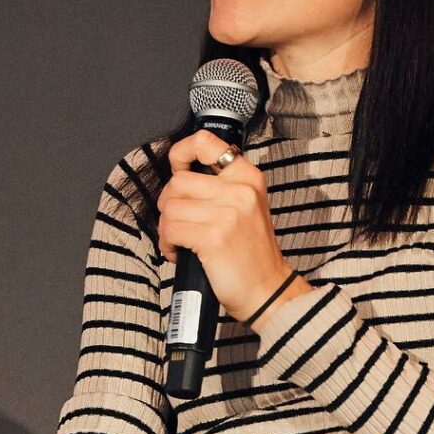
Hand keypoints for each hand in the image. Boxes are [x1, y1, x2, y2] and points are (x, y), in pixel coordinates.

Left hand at [156, 129, 311, 330]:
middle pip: (177, 181)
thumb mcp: (244, 206)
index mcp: (247, 177)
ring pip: (170, 207)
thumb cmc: (249, 251)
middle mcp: (240, 190)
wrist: (267, 291)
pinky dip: (167, 243)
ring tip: (181, 241)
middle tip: (179, 223)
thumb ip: (217, 185)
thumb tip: (178, 173)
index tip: (177, 169)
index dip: (181, 153)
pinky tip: (180, 252)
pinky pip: (170, 229)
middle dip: (168, 204)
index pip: (204, 142)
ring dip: (166, 228)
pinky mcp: (214, 237)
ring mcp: (228, 213)